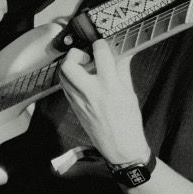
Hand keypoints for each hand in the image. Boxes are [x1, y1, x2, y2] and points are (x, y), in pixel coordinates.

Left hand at [60, 39, 151, 164]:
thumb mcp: (129, 93)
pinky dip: (71, 79)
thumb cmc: (129, 123)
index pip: (100, 55)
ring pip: (63, 75)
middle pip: (69, 65)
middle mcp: (90, 92)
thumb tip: (121, 55)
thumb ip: (122, 71)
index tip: (102, 45)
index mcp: (109, 86)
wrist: (121, 148)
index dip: (100, 45)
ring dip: (70, 66)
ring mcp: (79, 101)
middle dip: (75, 54)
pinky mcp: (74, 108)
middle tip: (85, 56)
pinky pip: (66, 87)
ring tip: (83, 68)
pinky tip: (82, 81)